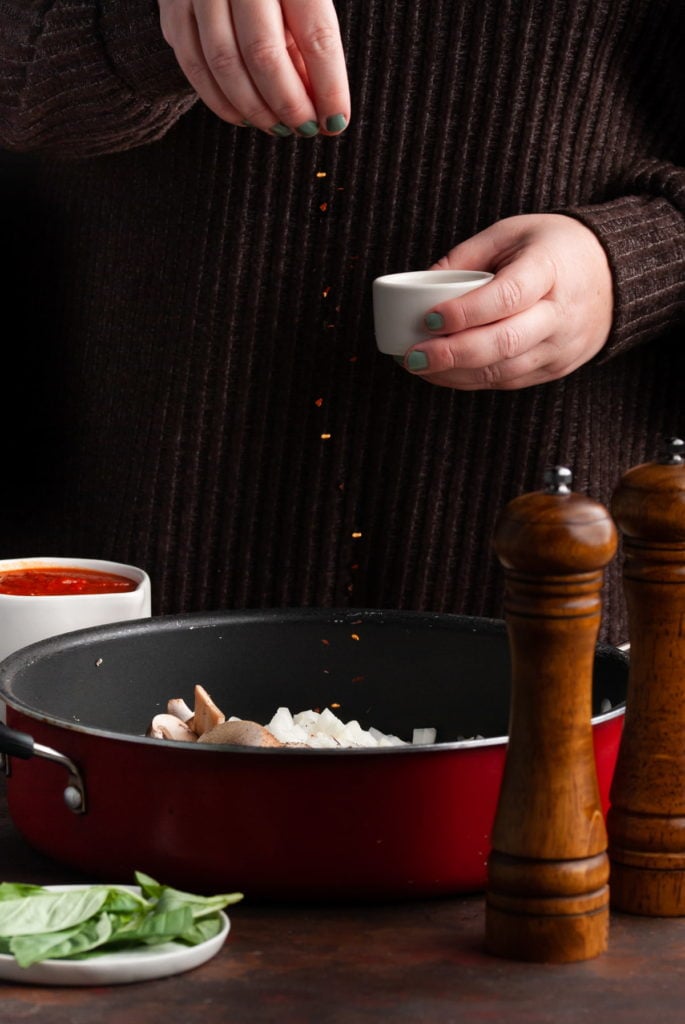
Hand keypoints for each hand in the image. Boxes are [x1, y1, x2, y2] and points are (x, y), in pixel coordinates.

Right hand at [158, 0, 349, 136]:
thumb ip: (310, 40)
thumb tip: (320, 104)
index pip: (316, 35)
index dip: (329, 87)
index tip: (336, 120)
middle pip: (265, 54)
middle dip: (289, 104)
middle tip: (306, 128)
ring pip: (225, 64)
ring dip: (256, 109)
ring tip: (279, 127)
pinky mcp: (172, 6)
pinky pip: (194, 65)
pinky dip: (221, 101)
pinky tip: (245, 117)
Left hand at [398, 214, 613, 389]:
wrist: (613, 275)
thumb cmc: (554, 248)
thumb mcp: (511, 233)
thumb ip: (466, 257)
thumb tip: (420, 285)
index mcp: (550, 269)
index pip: (507, 297)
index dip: (465, 312)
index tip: (428, 318)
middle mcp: (560, 313)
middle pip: (504, 342)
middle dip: (453, 354)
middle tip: (414, 355)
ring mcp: (560, 346)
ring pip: (503, 371)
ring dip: (455, 374)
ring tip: (418, 366)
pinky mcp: (555, 368)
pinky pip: (508, 381)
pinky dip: (471, 381)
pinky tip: (443, 373)